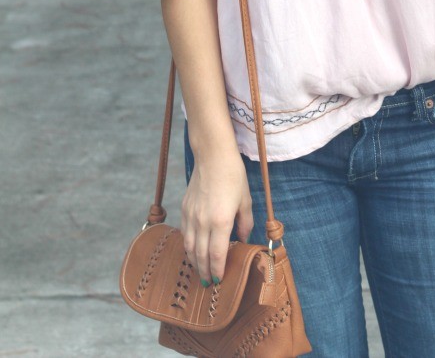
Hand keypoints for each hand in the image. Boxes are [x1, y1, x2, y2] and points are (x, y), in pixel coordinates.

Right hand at [181, 148, 253, 285]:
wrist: (212, 156)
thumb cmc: (233, 175)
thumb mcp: (245, 200)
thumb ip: (245, 223)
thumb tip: (242, 240)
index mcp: (220, 221)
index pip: (217, 255)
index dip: (218, 270)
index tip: (220, 281)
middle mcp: (202, 222)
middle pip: (201, 256)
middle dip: (205, 272)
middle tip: (209, 284)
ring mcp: (191, 216)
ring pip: (189, 247)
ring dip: (194, 263)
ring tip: (201, 272)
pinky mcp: (184, 209)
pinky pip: (184, 234)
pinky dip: (187, 247)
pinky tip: (192, 251)